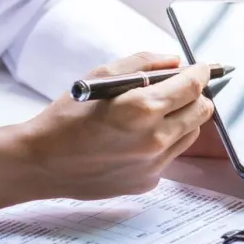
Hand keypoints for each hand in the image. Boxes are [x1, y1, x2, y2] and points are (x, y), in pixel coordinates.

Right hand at [22, 52, 213, 198]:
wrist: (42, 162)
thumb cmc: (65, 118)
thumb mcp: (99, 76)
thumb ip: (143, 63)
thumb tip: (174, 61)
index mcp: (142, 108)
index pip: (193, 86)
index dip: (200, 73)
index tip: (201, 69)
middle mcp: (154, 139)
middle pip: (201, 112)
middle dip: (194, 96)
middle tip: (179, 90)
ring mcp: (153, 165)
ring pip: (189, 135)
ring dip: (180, 120)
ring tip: (151, 116)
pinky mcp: (147, 182)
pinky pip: (169, 157)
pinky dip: (161, 144)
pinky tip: (133, 141)